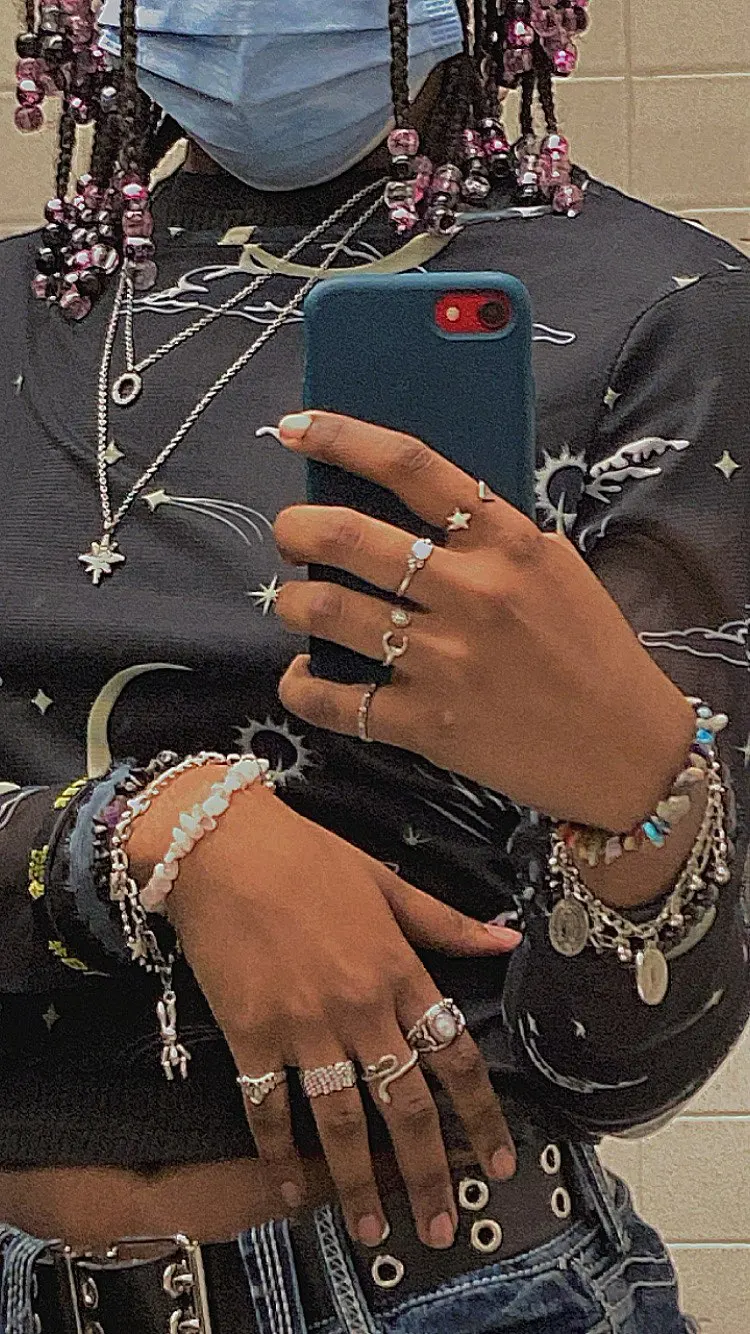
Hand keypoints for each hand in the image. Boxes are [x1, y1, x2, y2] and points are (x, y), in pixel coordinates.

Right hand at [133, 773, 518, 1248]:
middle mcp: (360, 1007)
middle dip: (429, 1173)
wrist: (222, 843)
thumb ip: (446, 922)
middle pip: (406, 1106)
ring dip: (359, 1182)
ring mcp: (304, 1026)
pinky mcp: (251, 1034)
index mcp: (399, 969)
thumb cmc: (305, 855)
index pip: (455, 1055)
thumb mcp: (386, 881)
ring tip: (373, 1229)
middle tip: (442, 1225)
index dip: (481, 1114)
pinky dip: (279, 1152)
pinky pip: (268, 1107)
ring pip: (343, 1121)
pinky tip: (290, 1188)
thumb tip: (507, 938)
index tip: (496, 1159)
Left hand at [274, 412, 694, 832]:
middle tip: (288, 533)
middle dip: (294, 527)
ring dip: (291, 602)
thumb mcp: (556, 569)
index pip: (411, 466)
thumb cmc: (593, 652)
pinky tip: (302, 678)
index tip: (295, 428)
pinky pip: (336, 701)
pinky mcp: (427, 724)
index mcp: (507, 543)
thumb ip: (493, 536)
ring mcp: (445, 660)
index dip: (342, 438)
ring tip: (292, 603)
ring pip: (328, 612)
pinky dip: (301, 687)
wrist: (627, 750)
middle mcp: (472, 593)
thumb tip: (414, 508)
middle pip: (348, 537)